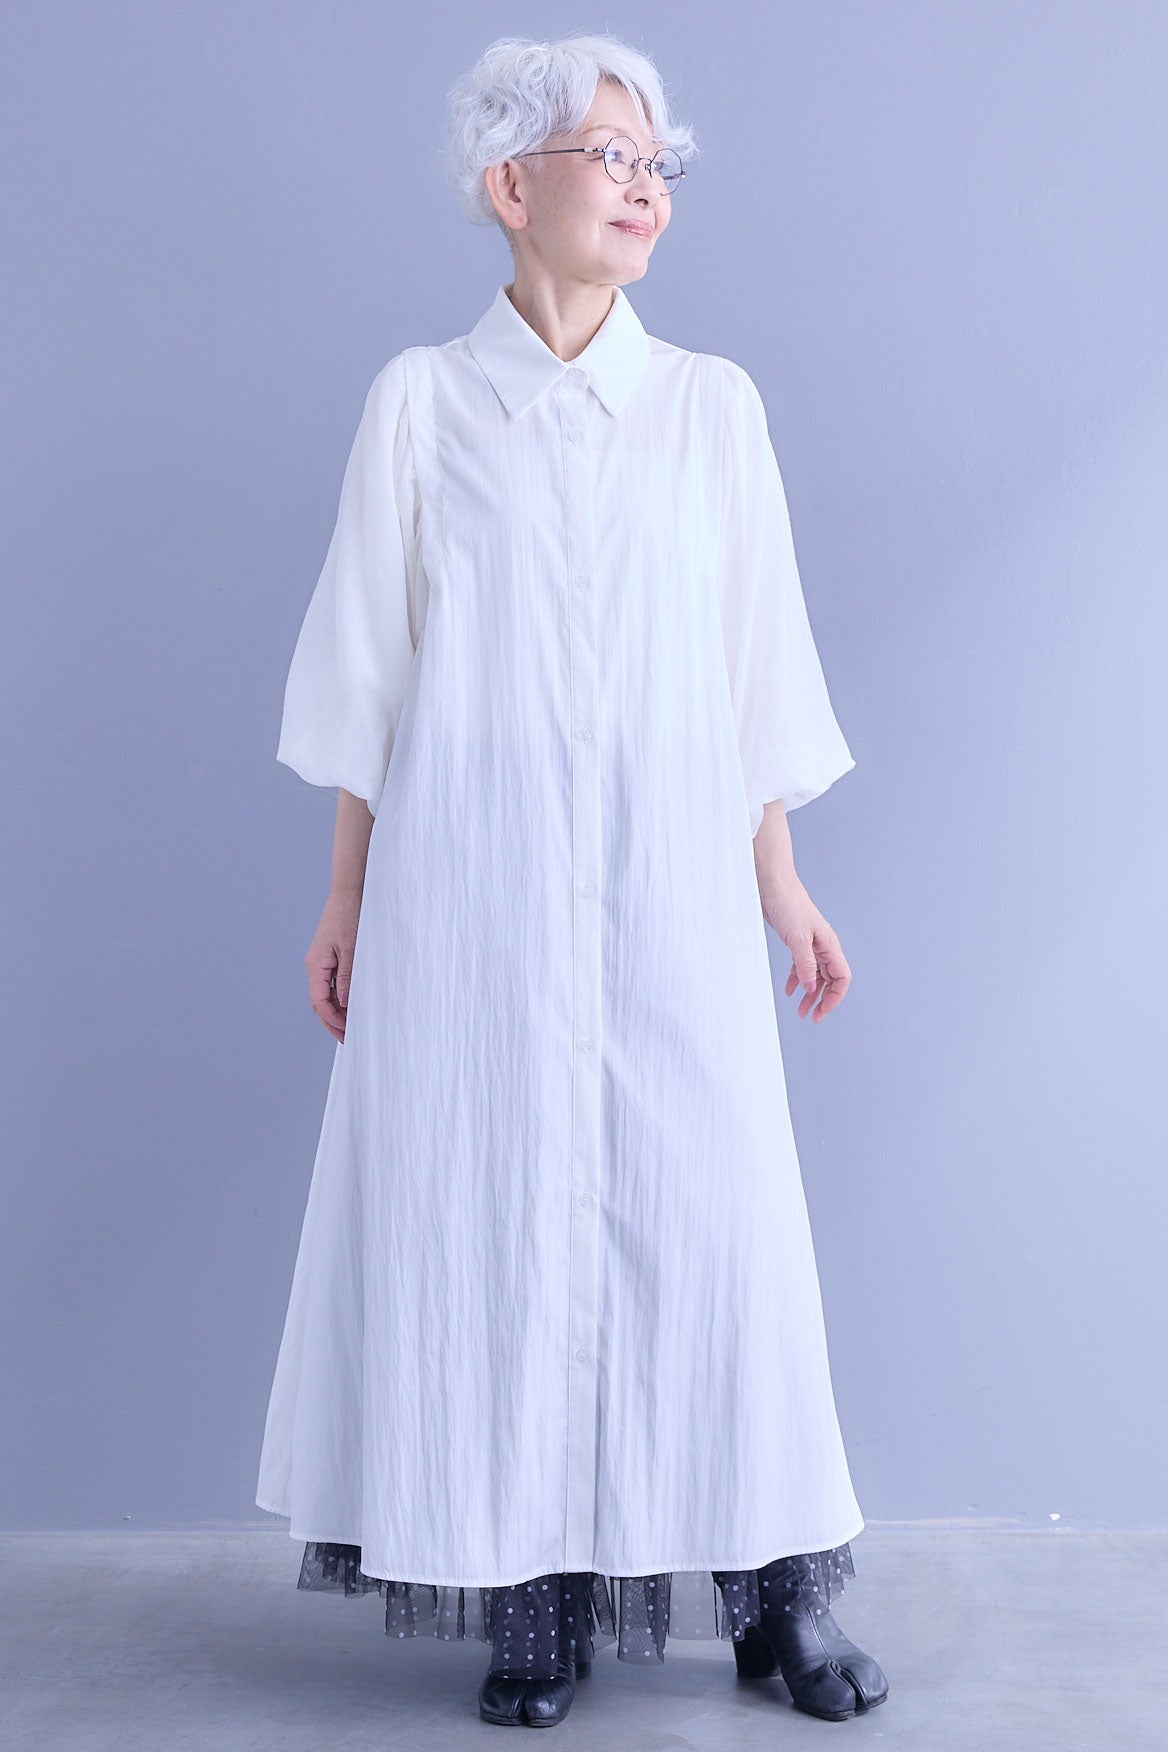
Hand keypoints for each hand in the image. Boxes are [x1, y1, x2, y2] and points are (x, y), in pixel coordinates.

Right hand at [305, 890, 361, 1042]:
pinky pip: (332, 984)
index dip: (332, 1021)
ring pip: (326, 995)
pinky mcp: (331, 958)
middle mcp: (315, 966)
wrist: (349, 894)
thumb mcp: (352, 950)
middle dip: (333, 1022)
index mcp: (316, 966)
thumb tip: (344, 1004)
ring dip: (337, 1012)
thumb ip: (347, 978)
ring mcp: (322, 962)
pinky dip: (341, 998)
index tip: (346, 1034)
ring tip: (353, 1027)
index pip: (319, 1002)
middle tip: (348, 1039)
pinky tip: (353, 1006)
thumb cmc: (350, 917)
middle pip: (320, 1003)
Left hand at [759, 879, 851, 1022]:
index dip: (835, 998)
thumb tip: (810, 987)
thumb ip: (805, 964)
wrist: (774, 886)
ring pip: (815, 976)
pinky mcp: (797, 942)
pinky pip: (802, 967)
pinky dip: (797, 979)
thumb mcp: (797, 939)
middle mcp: (824, 947)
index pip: (842, 978)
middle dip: (822, 1000)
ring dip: (809, 993)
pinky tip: (789, 991)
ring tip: (799, 1010)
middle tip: (810, 1016)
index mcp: (830, 946)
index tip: (821, 1012)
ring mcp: (811, 945)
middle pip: (830, 980)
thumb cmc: (788, 906)